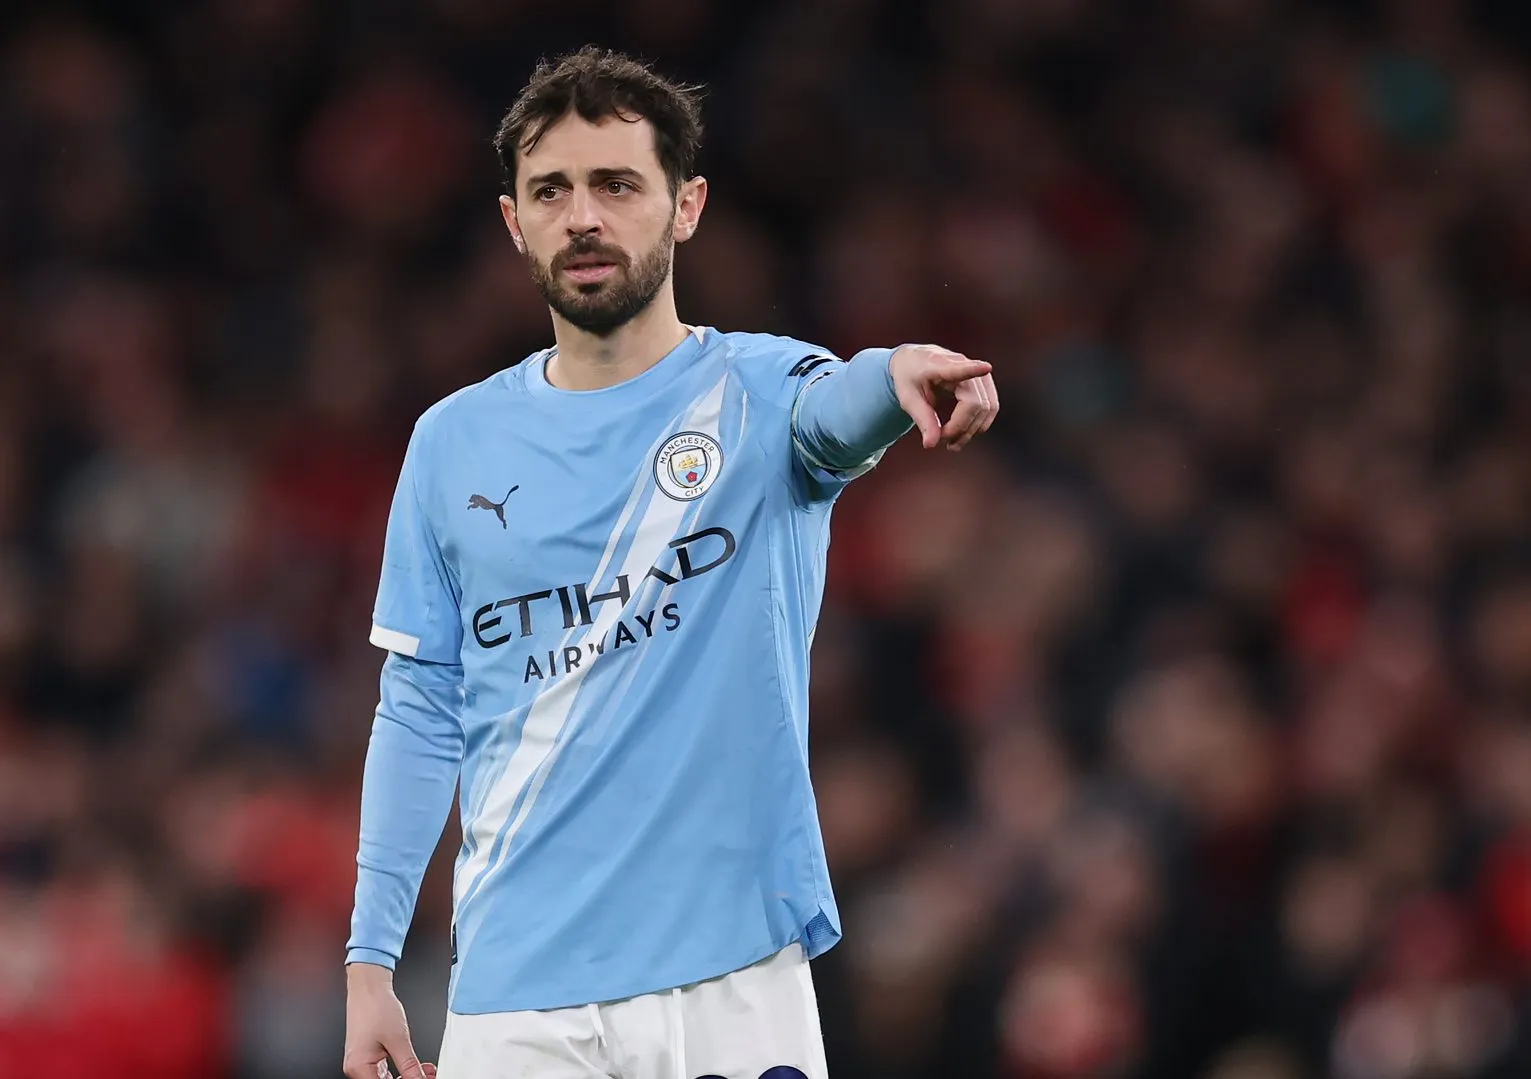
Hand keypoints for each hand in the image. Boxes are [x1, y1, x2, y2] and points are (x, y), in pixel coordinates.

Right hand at [343, 964, 437, 1078]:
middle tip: (427, 1075)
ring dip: (407, 1077)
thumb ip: (409, 1066)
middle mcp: (357, 1069)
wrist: (369, 987)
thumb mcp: (399, 1039)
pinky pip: (385, 1071)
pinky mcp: (368, 1056)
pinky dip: (401, 1070)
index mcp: (359, 1068)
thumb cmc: (376, 1006)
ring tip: (426, 1071)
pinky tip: (416, 1066)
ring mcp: (361, 1063)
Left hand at [889, 344, 998, 450]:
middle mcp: (964, 364)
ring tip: (952, 443)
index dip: (973, 369)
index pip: (959, 368)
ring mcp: (977, 373)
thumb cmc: (909, 377)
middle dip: (961, 428)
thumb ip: (922, 420)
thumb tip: (931, 444)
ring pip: (987, 408)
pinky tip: (963, 433)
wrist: (915, 362)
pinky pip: (990, 408)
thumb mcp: (908, 398)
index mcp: (939, 365)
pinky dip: (978, 425)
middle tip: (941, 442)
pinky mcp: (984, 383)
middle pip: (975, 403)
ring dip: (972, 430)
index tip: (986, 368)